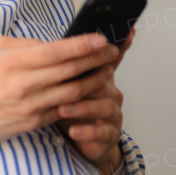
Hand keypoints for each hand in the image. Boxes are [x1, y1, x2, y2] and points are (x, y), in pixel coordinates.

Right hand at [0, 32, 118, 146]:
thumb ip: (26, 43)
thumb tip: (56, 43)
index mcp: (12, 62)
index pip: (56, 51)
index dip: (82, 44)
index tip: (101, 38)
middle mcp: (23, 85)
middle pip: (70, 71)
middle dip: (96, 59)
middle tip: (111, 51)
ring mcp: (31, 106)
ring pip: (73, 92)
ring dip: (95, 80)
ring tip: (107, 69)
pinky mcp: (35, 122)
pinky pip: (66, 109)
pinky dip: (82, 99)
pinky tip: (92, 90)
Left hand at [55, 29, 134, 174]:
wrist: (83, 142)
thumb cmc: (72, 112)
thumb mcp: (66, 86)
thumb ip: (64, 67)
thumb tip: (48, 44)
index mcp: (100, 78)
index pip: (110, 58)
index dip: (119, 45)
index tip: (127, 32)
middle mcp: (110, 93)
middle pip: (103, 81)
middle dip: (86, 80)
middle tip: (66, 81)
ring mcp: (113, 114)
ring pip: (104, 106)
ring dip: (82, 107)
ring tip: (63, 109)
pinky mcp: (110, 134)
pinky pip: (102, 132)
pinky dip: (87, 131)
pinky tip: (73, 130)